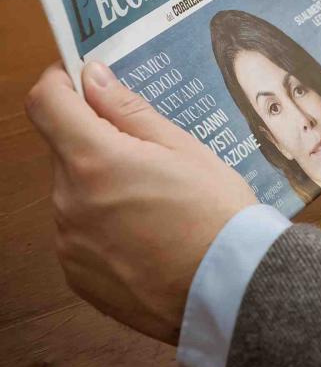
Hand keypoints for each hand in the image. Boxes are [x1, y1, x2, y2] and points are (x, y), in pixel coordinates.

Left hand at [25, 61, 256, 343]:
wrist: (229, 288)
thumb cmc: (217, 214)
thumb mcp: (184, 148)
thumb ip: (129, 111)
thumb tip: (93, 78)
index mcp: (94, 161)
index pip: (46, 103)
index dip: (59, 82)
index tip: (79, 79)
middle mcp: (69, 201)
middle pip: (65, 150)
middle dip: (98, 142)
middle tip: (150, 154)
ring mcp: (68, 242)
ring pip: (74, 193)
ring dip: (103, 186)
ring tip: (157, 203)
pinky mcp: (76, 274)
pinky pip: (80, 233)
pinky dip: (104, 226)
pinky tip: (148, 234)